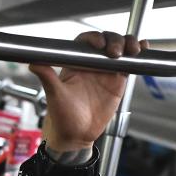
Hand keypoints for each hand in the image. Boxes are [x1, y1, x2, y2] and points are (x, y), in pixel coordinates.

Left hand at [30, 31, 148, 154]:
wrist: (76, 136)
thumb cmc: (62, 117)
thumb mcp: (55, 96)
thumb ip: (47, 78)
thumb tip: (33, 62)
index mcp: (75, 64)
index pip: (85, 43)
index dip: (93, 39)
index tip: (98, 44)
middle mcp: (91, 65)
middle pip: (106, 41)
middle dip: (114, 40)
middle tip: (115, 52)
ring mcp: (105, 71)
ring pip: (120, 49)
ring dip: (128, 44)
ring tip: (132, 50)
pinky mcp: (118, 81)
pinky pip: (129, 64)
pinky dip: (138, 54)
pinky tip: (142, 48)